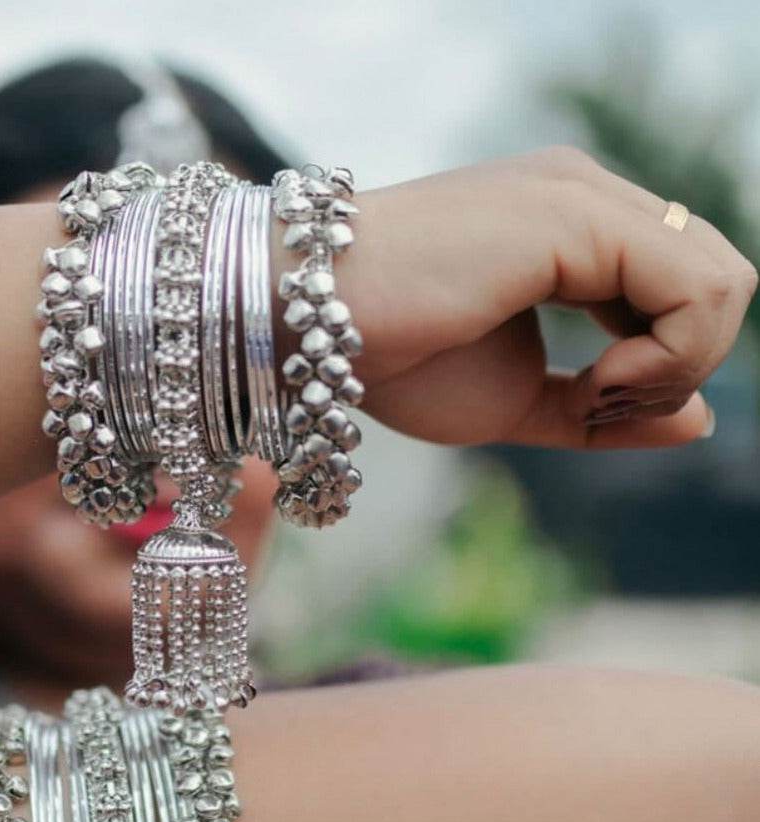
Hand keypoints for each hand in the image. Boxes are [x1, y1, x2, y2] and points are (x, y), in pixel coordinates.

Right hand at [343, 147, 756, 448]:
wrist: (304, 327)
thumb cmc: (387, 361)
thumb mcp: (515, 404)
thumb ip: (603, 411)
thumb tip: (700, 425)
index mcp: (570, 230)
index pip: (682, 290)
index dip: (663, 367)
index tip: (591, 406)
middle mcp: (587, 196)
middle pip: (718, 285)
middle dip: (681, 368)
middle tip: (600, 404)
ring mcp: (584, 197)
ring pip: (726, 284)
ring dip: (678, 367)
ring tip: (597, 395)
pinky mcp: (576, 217)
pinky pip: (697, 291)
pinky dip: (669, 359)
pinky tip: (600, 382)